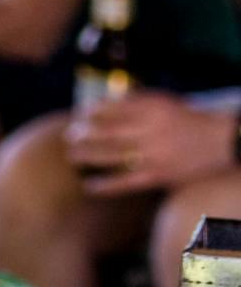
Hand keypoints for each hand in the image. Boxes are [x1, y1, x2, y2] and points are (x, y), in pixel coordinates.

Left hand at [65, 89, 236, 195]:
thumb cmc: (185, 119)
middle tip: (69, 136)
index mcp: (152, 108)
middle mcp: (151, 130)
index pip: (113, 108)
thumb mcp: (162, 101)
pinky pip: (126, 181)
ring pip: (113, 156)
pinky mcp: (158, 176)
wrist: (218, 141)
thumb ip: (134, 102)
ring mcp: (154, 154)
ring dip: (88, 156)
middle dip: (84, 134)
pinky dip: (105, 184)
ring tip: (72, 156)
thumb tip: (99, 105)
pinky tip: (89, 185)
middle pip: (108, 132)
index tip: (79, 114)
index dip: (92, 112)